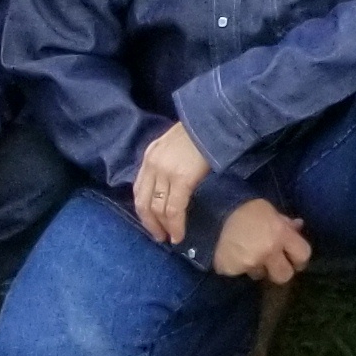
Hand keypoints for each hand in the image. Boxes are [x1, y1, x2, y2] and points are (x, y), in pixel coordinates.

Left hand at [130, 121, 210, 248]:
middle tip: (159, 236)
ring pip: (158, 209)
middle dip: (150, 223)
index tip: (151, 222)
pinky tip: (179, 234)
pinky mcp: (181, 179)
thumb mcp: (176, 142)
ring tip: (171, 238)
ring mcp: (165, 172)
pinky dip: (175, 225)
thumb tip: (172, 181)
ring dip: (163, 227)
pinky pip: (174, 209)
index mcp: (150, 155)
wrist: (215, 118)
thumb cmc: (202, 128)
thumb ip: (169, 159)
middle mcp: (152, 165)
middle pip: (143, 202)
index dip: (144, 210)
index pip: (139, 189)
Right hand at [210, 196, 313, 283]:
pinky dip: (238, 266)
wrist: (213, 211)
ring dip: (256, 267)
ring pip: (259, 275)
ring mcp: (248, 263)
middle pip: (284, 276)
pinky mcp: (230, 270)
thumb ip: (285, 223)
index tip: (294, 258)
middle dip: (280, 271)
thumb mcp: (269, 211)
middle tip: (273, 264)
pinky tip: (233, 254)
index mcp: (281, 235)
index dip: (299, 258)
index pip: (303, 255)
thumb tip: (298, 227)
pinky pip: (239, 273)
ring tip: (248, 254)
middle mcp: (268, 252)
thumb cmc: (245, 207)